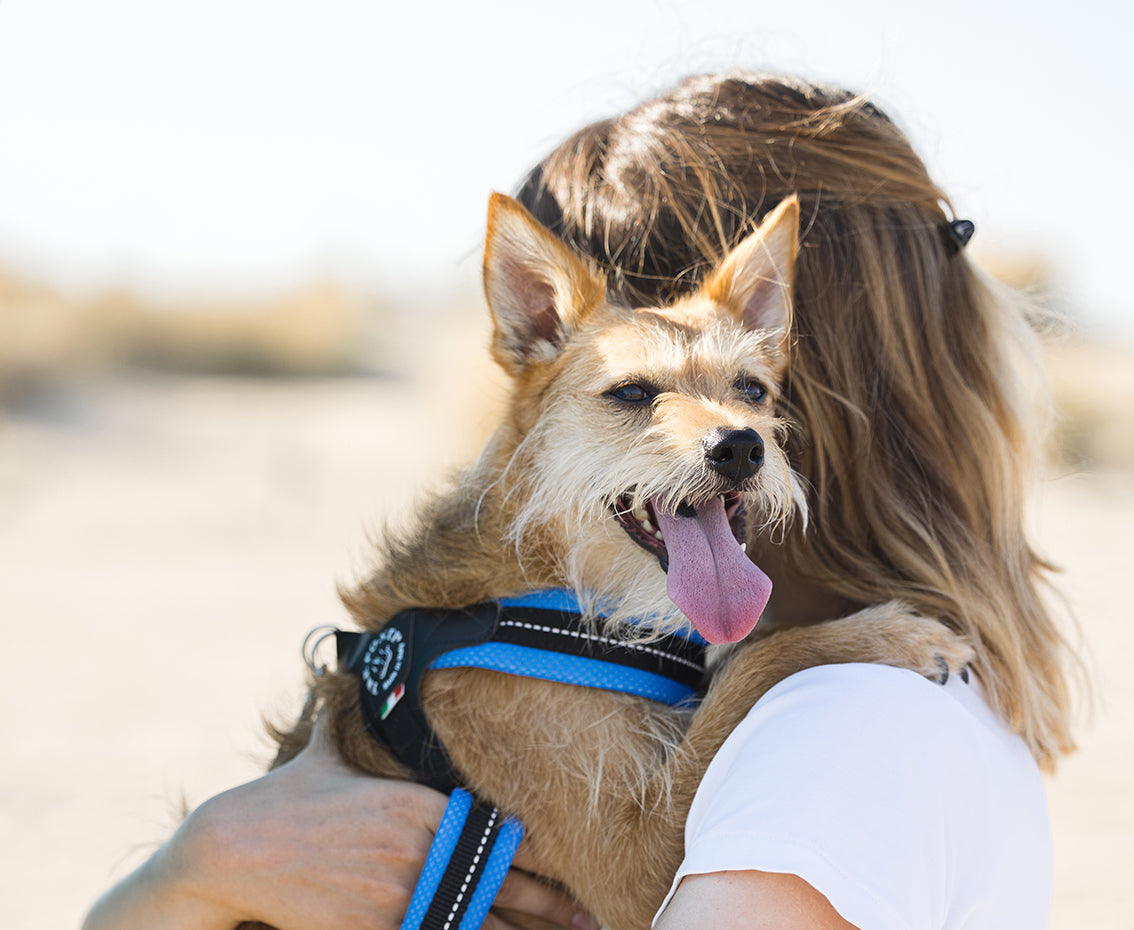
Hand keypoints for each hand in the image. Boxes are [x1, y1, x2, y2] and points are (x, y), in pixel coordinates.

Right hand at [83, 716, 594, 929]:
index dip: (540, 860)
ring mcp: (401, 895)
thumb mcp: (323, 752)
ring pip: (478, 922)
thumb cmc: (284, 799)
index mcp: (421, 808)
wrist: (233, 849)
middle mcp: (421, 851)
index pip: (497, 836)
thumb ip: (343, 716)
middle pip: (501, 884)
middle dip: (551, 907)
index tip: (573, 875)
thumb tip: (339, 671)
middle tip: (593, 919)